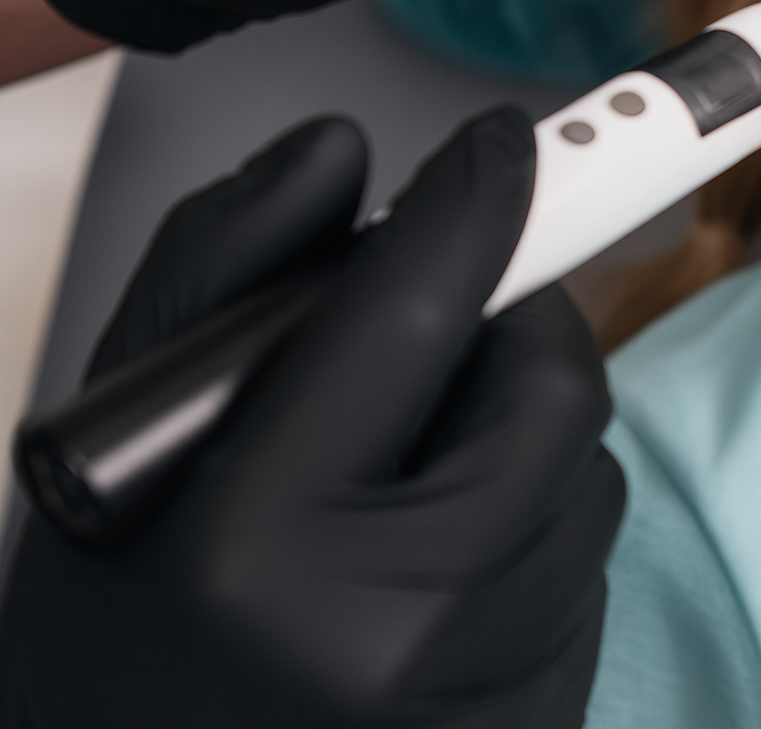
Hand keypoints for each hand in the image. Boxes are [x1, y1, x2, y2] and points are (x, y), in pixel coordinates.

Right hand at [0, 108, 624, 726]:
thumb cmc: (111, 649)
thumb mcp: (115, 452)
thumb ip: (222, 276)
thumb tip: (338, 158)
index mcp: (253, 551)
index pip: (407, 319)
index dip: (472, 206)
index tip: (504, 144)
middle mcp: (391, 634)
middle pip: (553, 393)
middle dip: (519, 322)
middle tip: (457, 318)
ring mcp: (482, 698)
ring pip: (591, 476)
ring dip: (529, 429)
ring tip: (419, 461)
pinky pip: (593, 568)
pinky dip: (537, 523)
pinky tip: (440, 554)